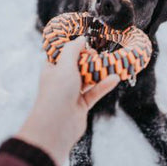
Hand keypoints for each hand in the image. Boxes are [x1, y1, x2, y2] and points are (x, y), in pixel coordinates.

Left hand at [16, 36, 119, 165]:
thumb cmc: (56, 93)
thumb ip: (73, 49)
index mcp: (52, 69)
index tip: (87, 44)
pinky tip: (114, 78)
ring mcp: (72, 92)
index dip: (75, 47)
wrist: (56, 127)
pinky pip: (95, 92)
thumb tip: (81, 38)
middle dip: (90, 59)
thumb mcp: (64, 65)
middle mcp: (61, 79)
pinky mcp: (82, 104)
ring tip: (112, 64)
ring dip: (100, 72)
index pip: (63, 53)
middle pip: (78, 65)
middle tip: (100, 55)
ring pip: (88, 78)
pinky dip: (104, 85)